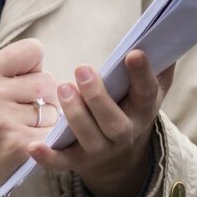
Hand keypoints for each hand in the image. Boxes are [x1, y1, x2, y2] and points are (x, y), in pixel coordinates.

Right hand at [0, 39, 58, 196]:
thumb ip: (8, 77)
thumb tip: (48, 73)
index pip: (33, 50)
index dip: (34, 69)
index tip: (22, 87)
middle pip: (48, 81)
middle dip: (44, 100)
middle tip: (21, 118)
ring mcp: (3, 120)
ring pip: (54, 110)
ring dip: (46, 123)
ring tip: (21, 133)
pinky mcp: (18, 145)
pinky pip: (52, 134)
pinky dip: (48, 142)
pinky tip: (29, 147)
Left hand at [29, 50, 174, 196]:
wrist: (120, 155)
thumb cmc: (131, 108)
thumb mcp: (150, 89)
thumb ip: (157, 65)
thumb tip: (163, 34)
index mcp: (143, 110)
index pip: (146, 92)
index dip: (142, 74)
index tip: (133, 53)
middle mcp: (124, 133)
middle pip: (113, 121)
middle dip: (98, 96)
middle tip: (82, 69)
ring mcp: (101, 150)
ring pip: (90, 138)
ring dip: (75, 115)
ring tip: (62, 88)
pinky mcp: (78, 161)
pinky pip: (62, 162)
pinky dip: (48, 157)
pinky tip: (33, 146)